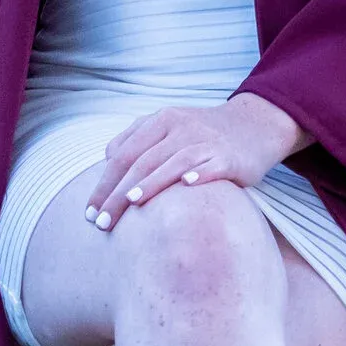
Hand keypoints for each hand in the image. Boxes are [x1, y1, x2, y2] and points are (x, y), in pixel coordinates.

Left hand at [84, 94, 307, 231]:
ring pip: (172, 162)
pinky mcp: (229, 156)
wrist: (256, 124)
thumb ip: (137, 138)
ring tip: (132, 203)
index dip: (104, 183)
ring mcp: (206, 141)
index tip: (90, 213)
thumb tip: (107, 160)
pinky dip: (199, 174)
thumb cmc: (204, 133)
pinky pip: (211, 165)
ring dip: (151, 183)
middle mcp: (181, 127)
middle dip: (118, 194)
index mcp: (161, 121)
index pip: (122, 154)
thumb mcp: (169, 125)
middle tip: (102, 224)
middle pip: (141, 162)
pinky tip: (187, 186)